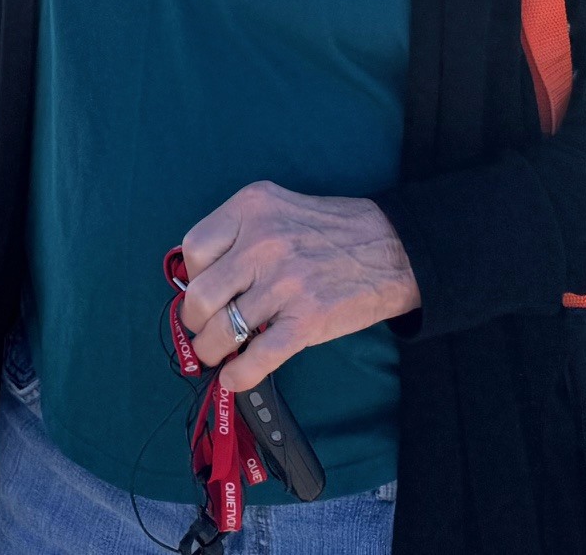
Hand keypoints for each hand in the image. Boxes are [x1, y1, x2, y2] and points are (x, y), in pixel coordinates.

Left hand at [176, 183, 417, 392]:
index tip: (201, 288)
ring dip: (211, 350)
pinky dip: (239, 374)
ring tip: (214, 354)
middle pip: (201, 295)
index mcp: (252, 208)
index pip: (194, 249)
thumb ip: (240, 233)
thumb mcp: (277, 208)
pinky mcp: (307, 321)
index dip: (191, 276)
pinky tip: (233, 378)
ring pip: (224, 329)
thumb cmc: (332, 229)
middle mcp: (263, 243)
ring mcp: (285, 284)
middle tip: (201, 328)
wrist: (394, 249)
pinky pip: (259, 356)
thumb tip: (204, 277)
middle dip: (194, 320)